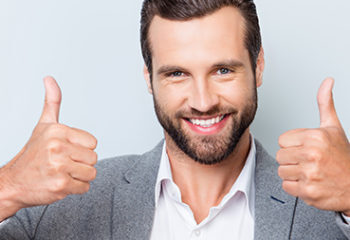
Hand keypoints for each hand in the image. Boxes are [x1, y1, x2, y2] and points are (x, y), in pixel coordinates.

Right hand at [0, 77, 96, 216]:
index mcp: (57, 131)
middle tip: (62, 164)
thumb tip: (49, 79)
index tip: (66, 151)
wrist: (13, 183)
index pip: (93, 143)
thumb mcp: (43, 125)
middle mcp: (57, 147)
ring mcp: (59, 167)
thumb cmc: (32, 154)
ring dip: (79, 176)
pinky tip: (60, 183)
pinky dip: (75, 188)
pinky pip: (85, 187)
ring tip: (62, 173)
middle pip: (93, 158)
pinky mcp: (61, 185)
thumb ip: (52, 102)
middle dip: (81, 163)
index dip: (82, 149)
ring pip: (91, 173)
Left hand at [276, 78, 349, 214]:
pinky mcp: (308, 191)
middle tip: (308, 161)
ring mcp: (310, 174)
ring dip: (293, 173)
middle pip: (280, 155)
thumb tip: (327, 81)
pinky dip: (296, 187)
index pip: (282, 140)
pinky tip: (310, 182)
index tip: (306, 148)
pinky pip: (286, 186)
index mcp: (315, 137)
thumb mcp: (334, 127)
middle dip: (292, 158)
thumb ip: (325, 104)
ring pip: (281, 170)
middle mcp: (312, 154)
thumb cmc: (342, 157)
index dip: (293, 145)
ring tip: (309, 172)